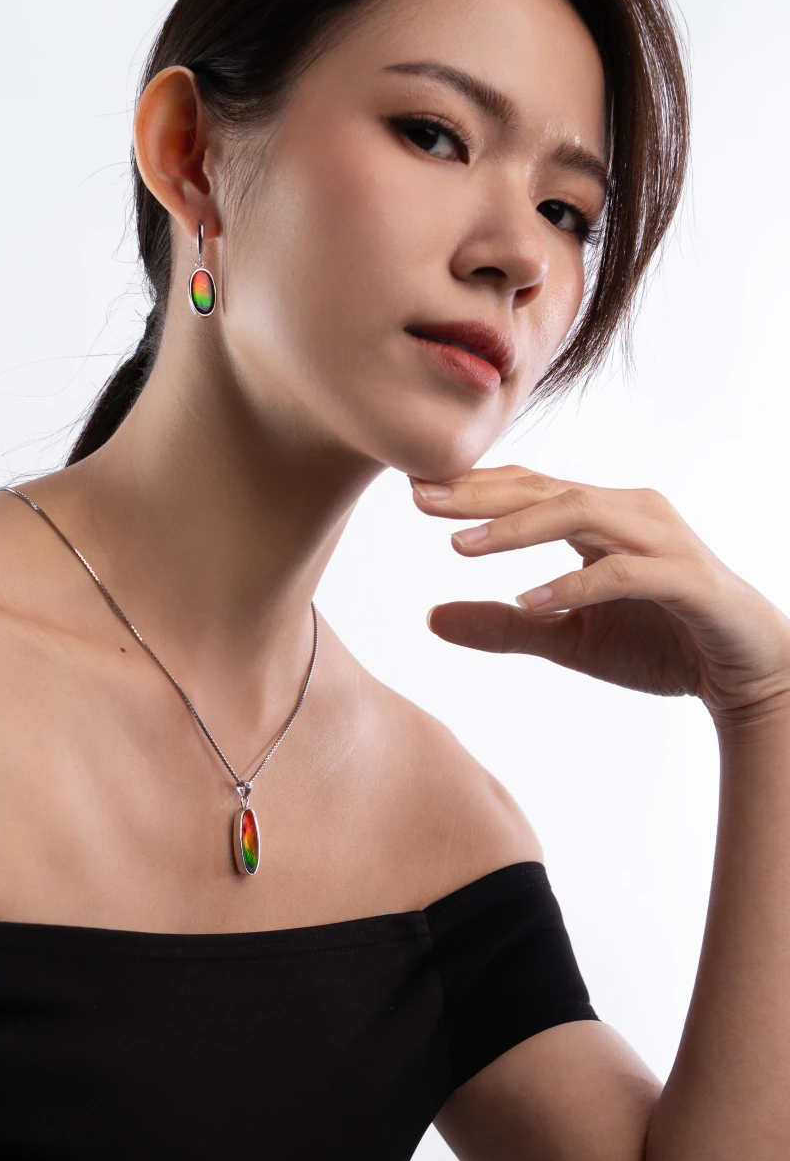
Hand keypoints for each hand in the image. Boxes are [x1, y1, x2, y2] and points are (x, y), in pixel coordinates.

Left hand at [409, 464, 789, 725]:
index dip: (473, 486)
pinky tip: (528, 600)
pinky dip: (573, 585)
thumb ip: (503, 626)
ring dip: (517, 529)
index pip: (529, 487)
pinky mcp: (686, 580)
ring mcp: (661, 541)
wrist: (748, 675)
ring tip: (461, 548)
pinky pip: (622, 572)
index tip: (412, 490)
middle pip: (545, 489)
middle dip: (479, 494)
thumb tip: (429, 618)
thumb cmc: (659, 643)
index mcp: (601, 517)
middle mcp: (630, 514)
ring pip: (580, 515)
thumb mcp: (567, 638)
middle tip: (418, 499)